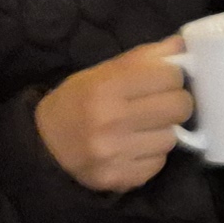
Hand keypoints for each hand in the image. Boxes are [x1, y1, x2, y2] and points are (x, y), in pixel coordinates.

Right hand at [33, 37, 193, 192]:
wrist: (43, 144)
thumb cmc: (77, 101)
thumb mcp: (102, 72)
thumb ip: (142, 58)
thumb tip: (181, 43)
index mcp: (106, 87)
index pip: (169, 76)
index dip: (172, 76)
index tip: (163, 80)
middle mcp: (110, 120)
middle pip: (179, 107)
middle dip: (176, 103)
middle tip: (162, 104)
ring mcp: (114, 153)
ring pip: (171, 138)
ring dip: (163, 131)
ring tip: (143, 128)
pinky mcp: (118, 179)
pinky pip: (158, 164)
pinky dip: (152, 155)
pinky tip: (134, 148)